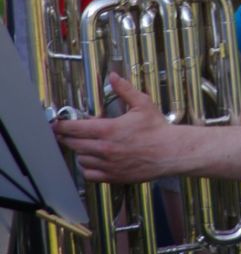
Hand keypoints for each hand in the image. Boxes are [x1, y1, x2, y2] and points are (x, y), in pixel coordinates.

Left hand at [53, 73, 182, 182]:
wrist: (170, 152)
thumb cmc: (157, 129)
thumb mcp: (142, 103)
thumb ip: (124, 89)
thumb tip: (113, 76)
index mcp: (109, 130)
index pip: (76, 128)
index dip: (63, 126)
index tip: (57, 124)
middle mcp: (105, 149)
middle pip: (74, 144)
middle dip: (67, 138)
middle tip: (65, 133)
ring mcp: (108, 165)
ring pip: (81, 160)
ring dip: (80, 152)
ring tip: (84, 145)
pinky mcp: (114, 176)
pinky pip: (90, 175)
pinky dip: (88, 168)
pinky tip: (93, 160)